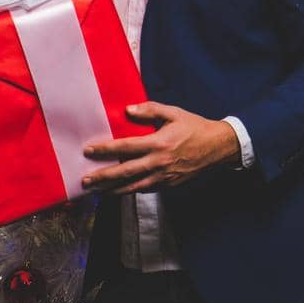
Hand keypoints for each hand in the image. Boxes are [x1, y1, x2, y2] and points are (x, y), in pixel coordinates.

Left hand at [81, 102, 240, 194]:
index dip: (105, 149)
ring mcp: (164, 176)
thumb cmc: (195, 127)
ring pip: (133, 187)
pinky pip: (146, 189)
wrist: (218, 147)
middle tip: (85, 181)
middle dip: (102, 177)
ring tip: (97, 192)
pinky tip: (120, 191)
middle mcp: (159, 162)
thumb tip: (128, 110)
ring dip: (113, 190)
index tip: (88, 150)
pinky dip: (131, 191)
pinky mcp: (169, 184)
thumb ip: (150, 110)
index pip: (125, 147)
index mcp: (159, 143)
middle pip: (124, 172)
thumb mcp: (174, 113)